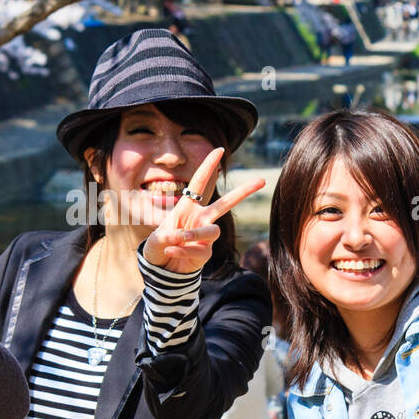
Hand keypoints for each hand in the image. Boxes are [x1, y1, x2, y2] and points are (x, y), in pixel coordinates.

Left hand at [141, 148, 265, 273]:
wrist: (163, 269)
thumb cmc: (159, 247)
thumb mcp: (155, 240)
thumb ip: (165, 237)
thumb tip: (179, 238)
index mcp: (187, 207)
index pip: (200, 183)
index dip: (208, 166)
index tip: (220, 149)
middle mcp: (200, 218)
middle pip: (225, 203)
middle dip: (244, 191)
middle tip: (262, 180)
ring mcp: (205, 236)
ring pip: (212, 230)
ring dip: (194, 233)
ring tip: (178, 237)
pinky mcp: (206, 253)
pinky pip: (200, 250)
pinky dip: (184, 250)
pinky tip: (171, 251)